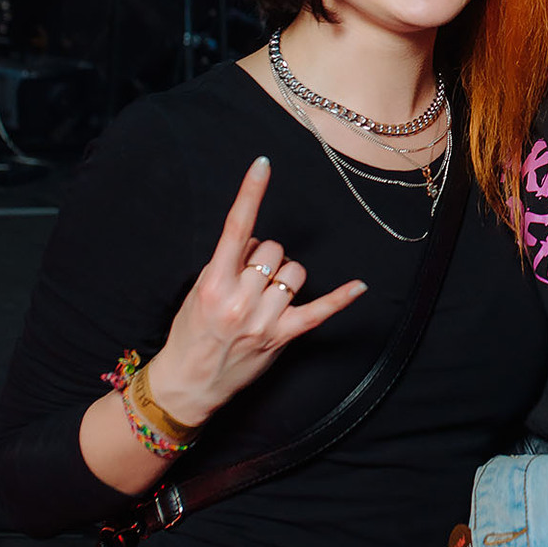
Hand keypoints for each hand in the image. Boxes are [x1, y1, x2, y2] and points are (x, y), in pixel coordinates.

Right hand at [146, 156, 366, 426]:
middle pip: (273, 249)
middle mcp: (240, 299)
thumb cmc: (191, 333)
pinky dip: (340, 299)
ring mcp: (263, 320)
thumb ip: (227, 264)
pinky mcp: (281, 337)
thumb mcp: (198, 291)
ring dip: (284, 277)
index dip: (250, 192)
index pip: (236, 227)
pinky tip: (359, 287)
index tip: (263, 164)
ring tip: (266, 295)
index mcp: (214, 282)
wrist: (187, 383)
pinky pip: (318, 312)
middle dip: (266, 257)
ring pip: (294, 272)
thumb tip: (257, 241)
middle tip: (250, 278)